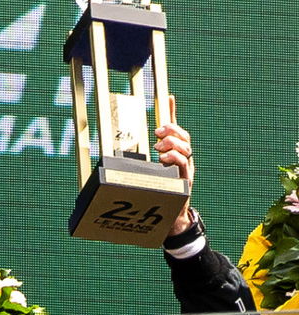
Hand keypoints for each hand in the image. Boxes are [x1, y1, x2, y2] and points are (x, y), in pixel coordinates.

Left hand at [154, 95, 195, 233]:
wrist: (171, 216)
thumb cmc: (161, 191)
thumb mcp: (152, 171)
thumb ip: (144, 159)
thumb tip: (127, 148)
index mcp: (176, 154)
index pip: (177, 129)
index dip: (173, 113)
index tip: (168, 98)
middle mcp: (184, 160)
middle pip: (185, 137)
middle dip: (172, 130)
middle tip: (158, 132)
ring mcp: (186, 170)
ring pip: (186, 149)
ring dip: (172, 144)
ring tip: (159, 148)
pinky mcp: (185, 181)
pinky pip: (184, 164)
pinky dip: (174, 158)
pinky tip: (163, 159)